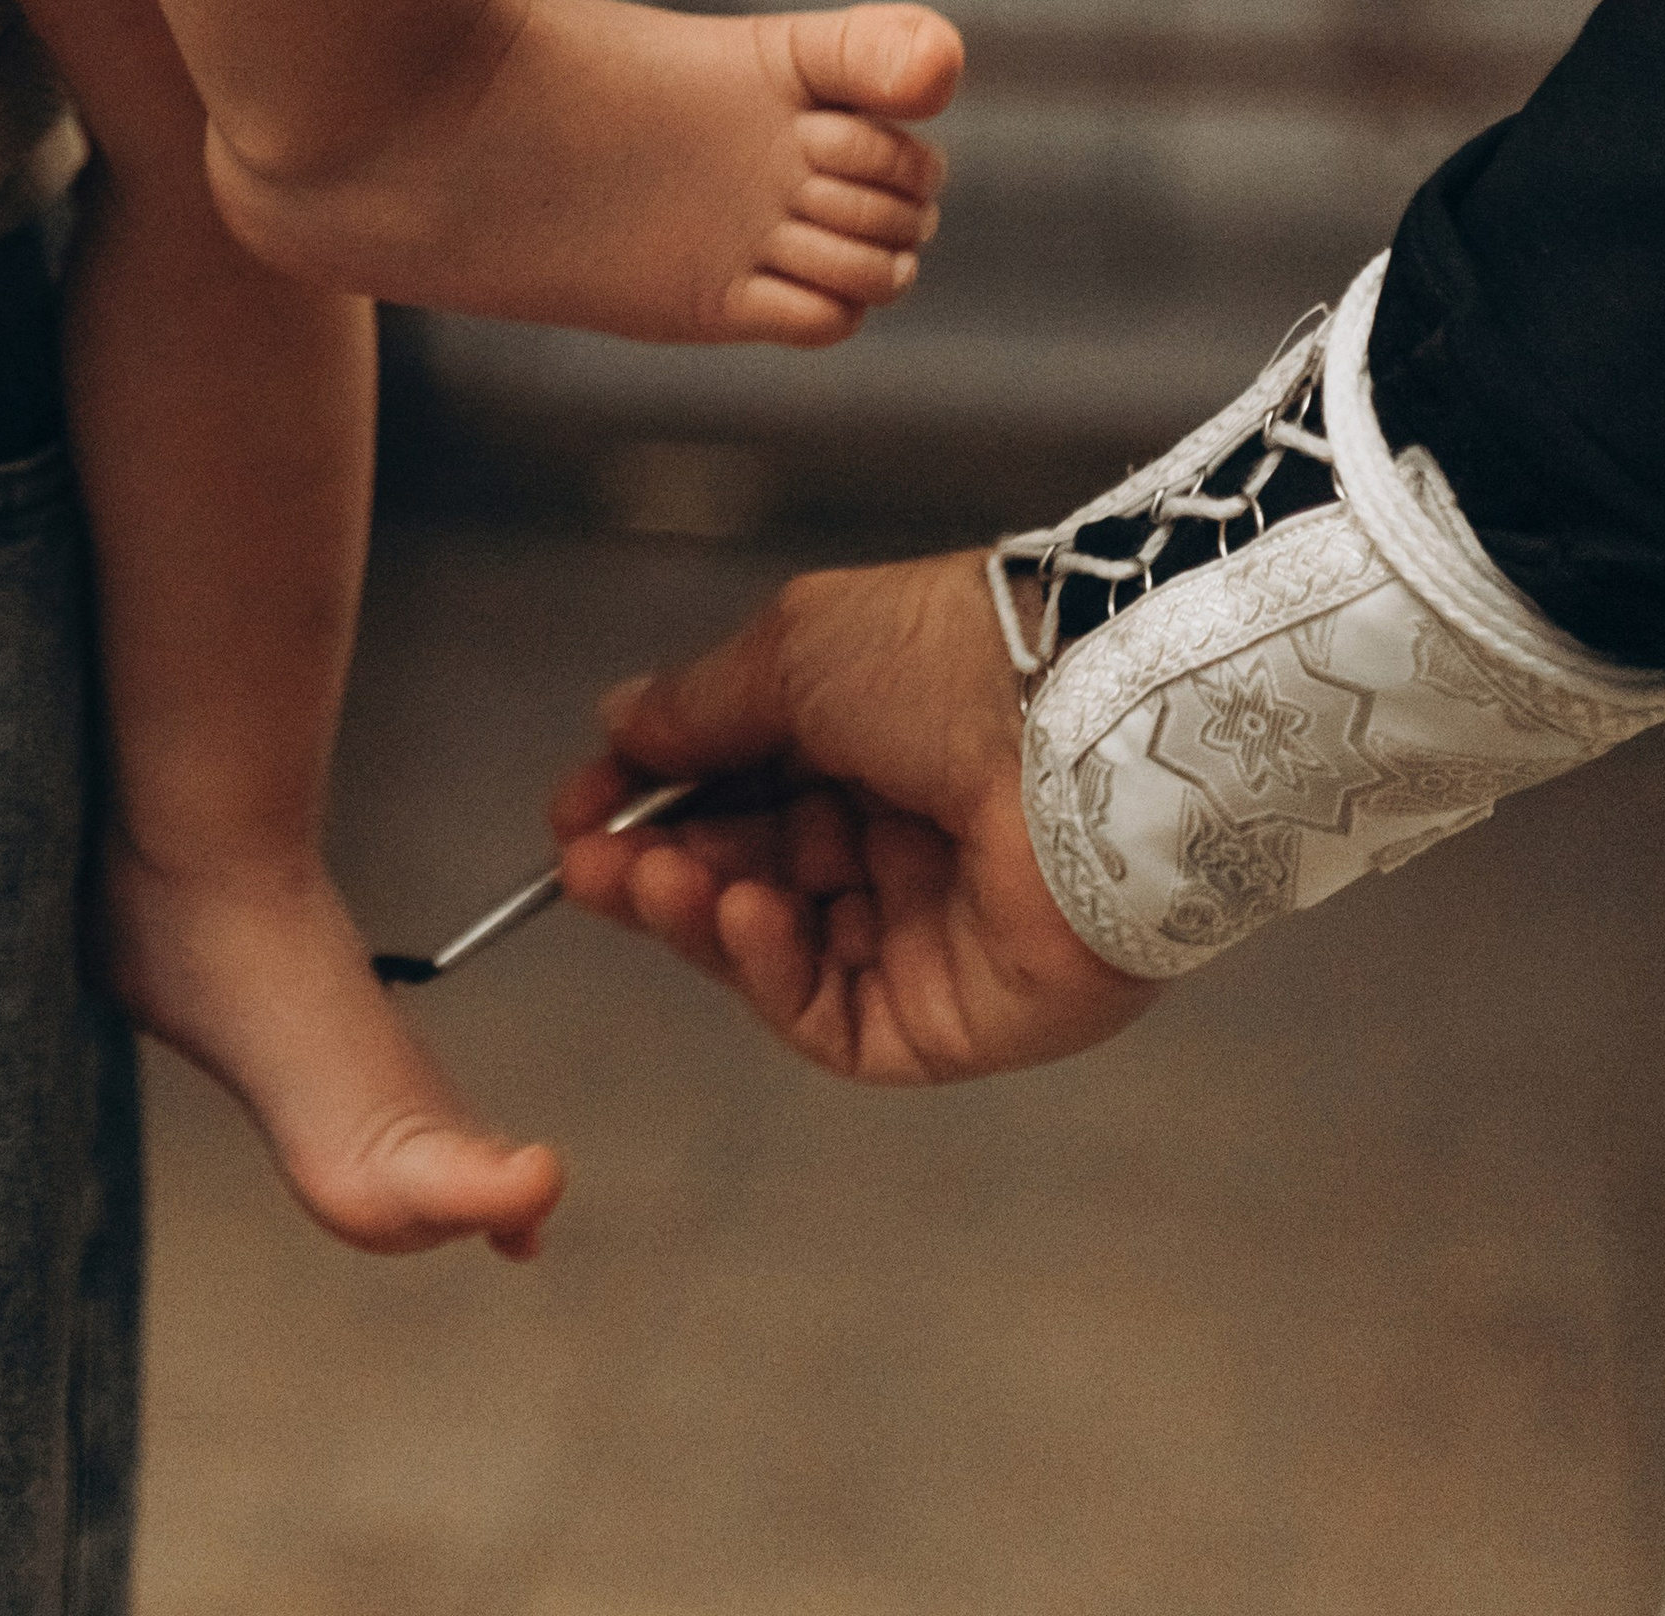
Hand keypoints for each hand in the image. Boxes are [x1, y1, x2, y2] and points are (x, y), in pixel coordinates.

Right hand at [551, 555, 1155, 1083]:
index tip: (575, 811)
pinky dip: (766, 971)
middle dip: (656, 864)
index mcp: (871, 735)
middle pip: (745, 870)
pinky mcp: (950, 1015)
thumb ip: (700, 705)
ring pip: (775, 945)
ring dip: (696, 913)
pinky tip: (735, 917)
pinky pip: (830, 1012)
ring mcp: (923, 929)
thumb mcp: (797, 650)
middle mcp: (896, 832)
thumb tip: (620, 725)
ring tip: (649, 880)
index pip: (736, 783)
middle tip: (585, 864)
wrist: (1089, 732)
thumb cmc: (955, 661)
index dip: (650, 797)